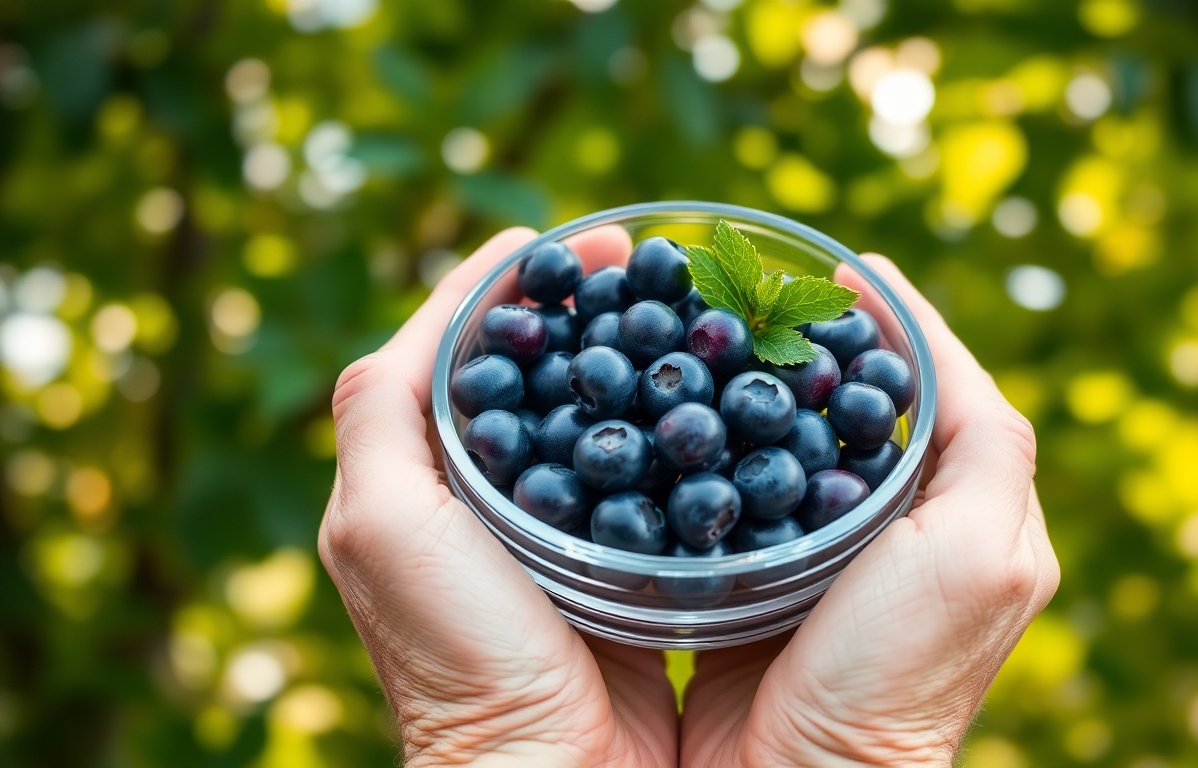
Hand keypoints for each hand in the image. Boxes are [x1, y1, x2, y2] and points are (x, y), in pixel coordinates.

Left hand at [319, 228, 676, 767]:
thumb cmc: (452, 647)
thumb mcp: (381, 519)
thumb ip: (378, 411)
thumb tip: (453, 303)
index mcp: (436, 468)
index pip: (477, 340)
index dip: (528, 277)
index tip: (599, 236)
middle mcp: (501, 487)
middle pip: (549, 364)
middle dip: (600, 300)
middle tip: (662, 260)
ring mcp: (573, 522)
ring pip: (609, 408)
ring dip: (648, 351)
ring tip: (699, 310)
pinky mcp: (634, 559)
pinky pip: (659, 466)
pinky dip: (685, 419)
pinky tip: (722, 395)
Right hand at [679, 254, 1060, 766]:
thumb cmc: (903, 668)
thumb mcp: (982, 549)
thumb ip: (987, 443)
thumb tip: (928, 333)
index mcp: (963, 509)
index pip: (935, 384)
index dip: (892, 320)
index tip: (838, 267)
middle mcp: (896, 523)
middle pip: (863, 403)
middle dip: (822, 341)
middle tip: (765, 293)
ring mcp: (823, 549)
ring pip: (796, 437)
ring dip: (764, 382)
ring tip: (723, 334)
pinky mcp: (757, 574)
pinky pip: (741, 486)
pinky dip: (719, 440)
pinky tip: (685, 412)